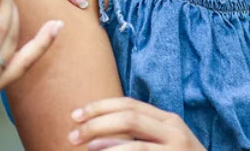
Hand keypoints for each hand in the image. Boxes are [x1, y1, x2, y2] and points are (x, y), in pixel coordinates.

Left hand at [69, 98, 204, 150]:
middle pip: (128, 117)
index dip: (99, 107)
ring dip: (104, 147)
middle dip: (96, 124)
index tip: (75, 115)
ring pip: (135, 145)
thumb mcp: (162, 141)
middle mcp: (174, 130)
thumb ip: (137, 133)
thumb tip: (94, 135)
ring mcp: (176, 149)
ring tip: (85, 149)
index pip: (128, 104)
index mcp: (168, 119)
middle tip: (72, 136)